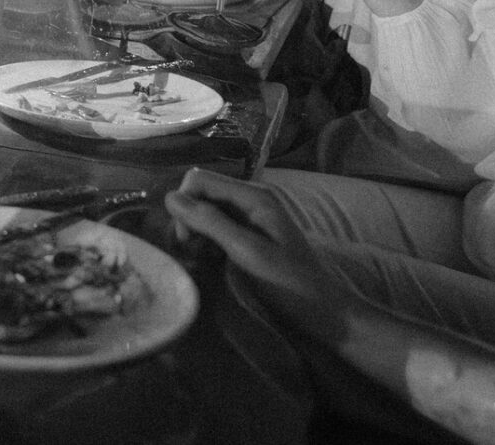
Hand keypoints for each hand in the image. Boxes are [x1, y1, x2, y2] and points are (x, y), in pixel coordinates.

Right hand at [163, 169, 350, 341]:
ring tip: (201, 259)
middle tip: (192, 252)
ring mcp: (250, 217)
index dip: (185, 204)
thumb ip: (211, 223)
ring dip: (196, 232)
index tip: (187, 238)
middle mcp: (250, 200)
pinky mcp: (248, 235)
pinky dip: (207, 240)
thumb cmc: (288, 284)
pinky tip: (211, 260)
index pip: (199, 179)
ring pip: (206, 210)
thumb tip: (170, 198)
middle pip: (201, 193)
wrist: (324, 314)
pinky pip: (216, 226)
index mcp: (253, 196)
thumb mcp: (248, 253)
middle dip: (189, 219)